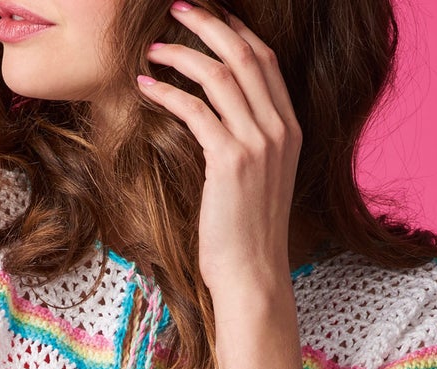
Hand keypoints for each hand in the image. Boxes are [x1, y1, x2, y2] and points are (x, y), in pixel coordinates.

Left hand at [138, 1, 302, 303]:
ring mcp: (259, 144)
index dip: (235, 31)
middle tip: (176, 9)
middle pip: (245, 54)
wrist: (253, 275)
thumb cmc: (247, 237)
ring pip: (219, 75)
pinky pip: (195, 110)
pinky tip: (145, 88)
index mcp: (290, 130)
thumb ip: (250, 145)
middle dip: (208, 23)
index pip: (265, 61)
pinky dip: (167, 93)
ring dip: (181, 54)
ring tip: (152, 48)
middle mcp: (280, 130)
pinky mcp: (230, 161)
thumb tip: (219, 122)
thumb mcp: (259, 182)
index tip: (207, 18)